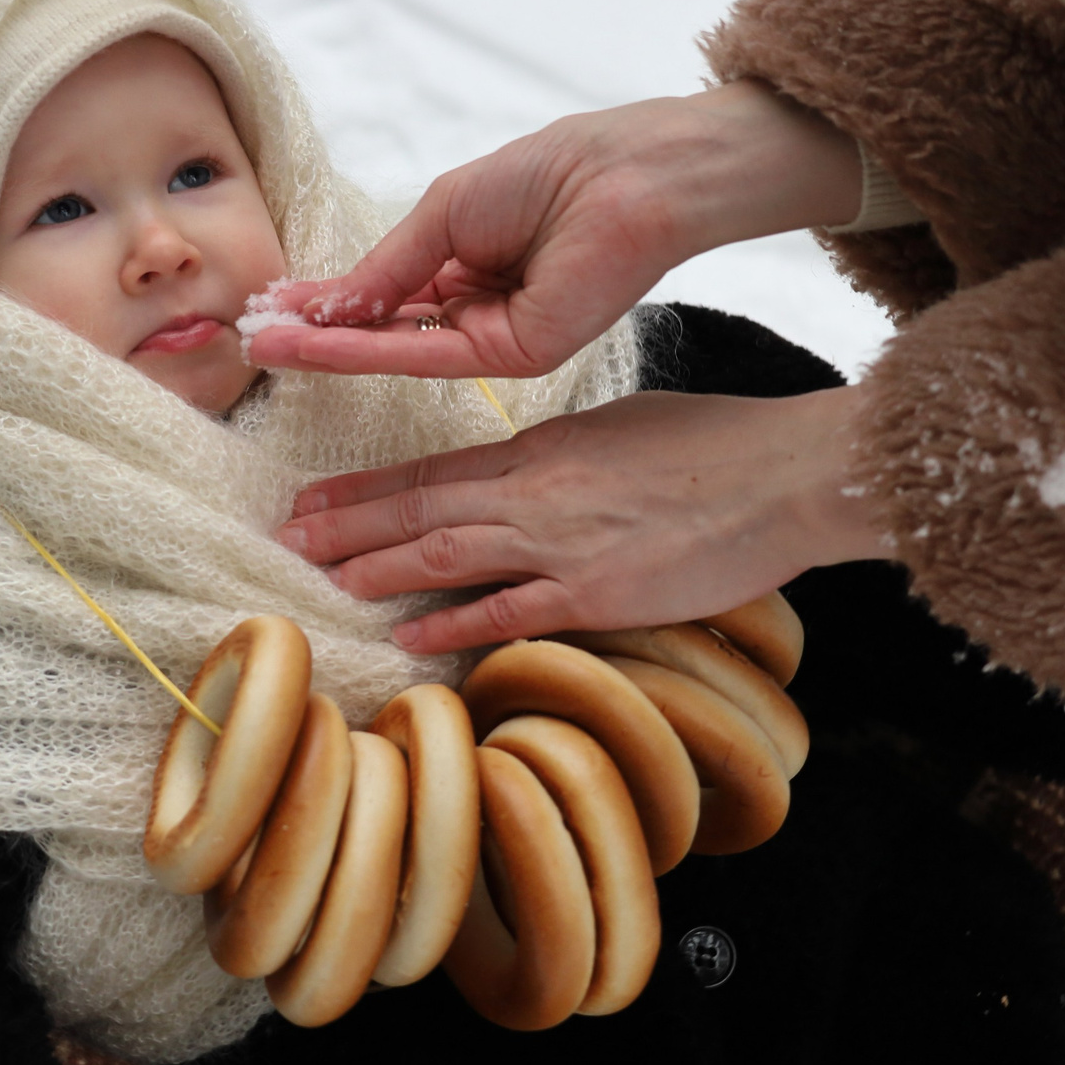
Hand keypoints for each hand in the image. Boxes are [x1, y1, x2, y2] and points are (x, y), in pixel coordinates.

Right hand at [247, 81, 860, 379]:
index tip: (271, 305)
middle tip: (251, 336)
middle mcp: (477, 308)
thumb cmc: (554, 172)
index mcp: (468, 265)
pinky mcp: (513, 356)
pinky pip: (424, 353)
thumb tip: (328, 303)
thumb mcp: (446, 210)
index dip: (327, 300)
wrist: (631, 176)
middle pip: (382, 328)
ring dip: (326, 347)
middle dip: (315, 332)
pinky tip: (314, 343)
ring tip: (263, 344)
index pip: (384, 293)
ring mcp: (494, 337)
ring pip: (395, 347)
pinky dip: (365, 349)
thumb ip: (388, 265)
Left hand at [276, 385, 890, 651]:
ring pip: (446, 555)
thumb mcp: (620, 431)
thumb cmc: (714, 447)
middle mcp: (536, 494)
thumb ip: (561, 457)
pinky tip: (406, 633)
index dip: (364, 489)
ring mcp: (561, 546)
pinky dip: (452, 622)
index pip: (431, 471)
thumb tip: (523, 474)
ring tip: (320, 578)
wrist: (779, 477)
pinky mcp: (596, 595)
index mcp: (540, 450)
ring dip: (377, 569)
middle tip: (285, 538)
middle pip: (420, 511)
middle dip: (346, 526)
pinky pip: (508, 611)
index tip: (311, 499)